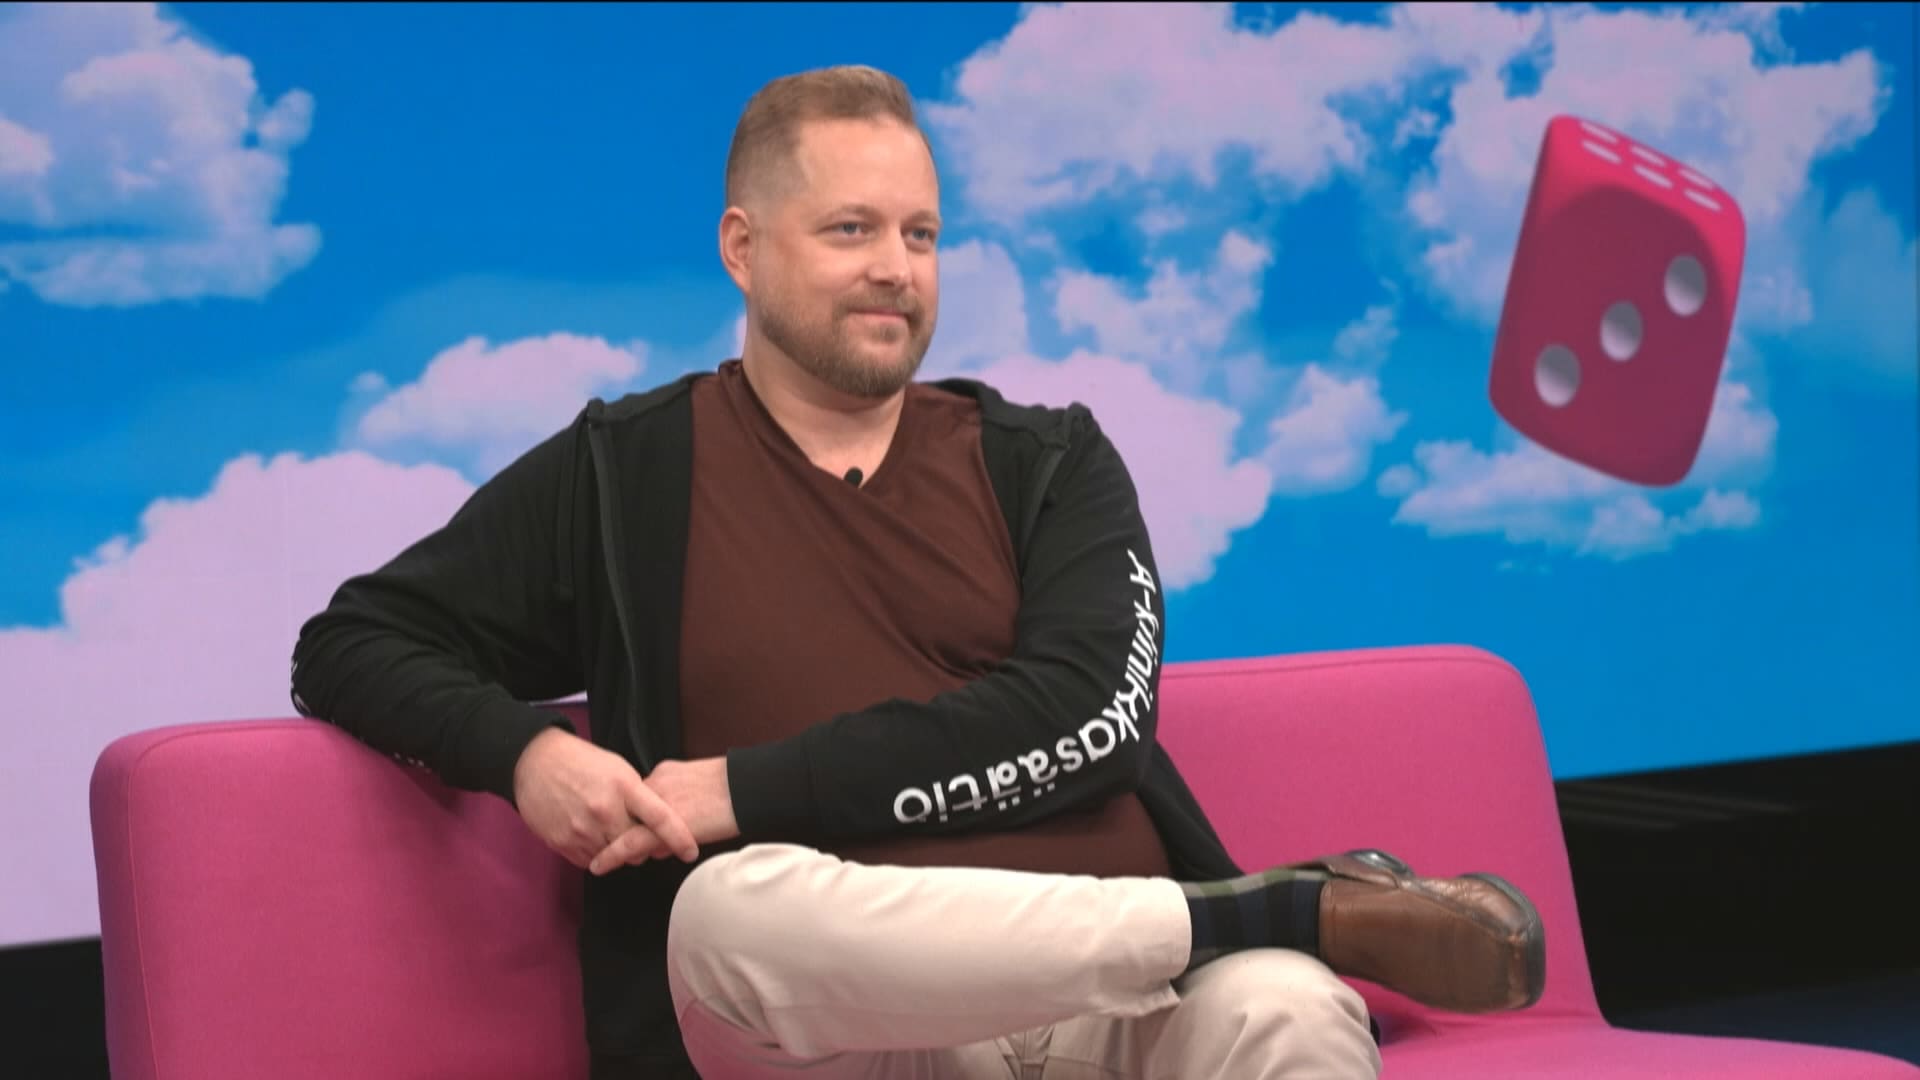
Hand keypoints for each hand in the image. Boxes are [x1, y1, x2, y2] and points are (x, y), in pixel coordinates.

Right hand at [511, 728, 698, 870]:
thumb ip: (638, 796)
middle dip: (643, 847)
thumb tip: (656, 823)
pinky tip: (591, 834)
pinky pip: (589, 861)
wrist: (534, 762)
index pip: (660, 818)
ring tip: (609, 829)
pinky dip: (596, 854)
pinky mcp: (562, 842)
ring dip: (618, 851)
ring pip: (613, 858)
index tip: (691, 852)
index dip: (679, 838)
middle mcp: (604, 810)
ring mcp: (581, 829)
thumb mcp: (618, 768)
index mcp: (623, 786)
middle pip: (637, 847)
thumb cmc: (582, 762)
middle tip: (640, 837)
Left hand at [589, 757, 737, 875]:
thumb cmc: (736, 790)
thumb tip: (669, 829)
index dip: (631, 819)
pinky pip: (630, 843)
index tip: (624, 831)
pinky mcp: (661, 826)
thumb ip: (678, 802)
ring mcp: (655, 805)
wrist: (747, 788)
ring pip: (625, 829)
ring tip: (604, 863)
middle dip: (620, 834)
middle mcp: (653, 786)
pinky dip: (611, 855)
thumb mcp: (700, 786)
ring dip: (617, 847)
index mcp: (663, 773)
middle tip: (610, 853)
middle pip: (626, 815)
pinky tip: (600, 866)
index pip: (636, 800)